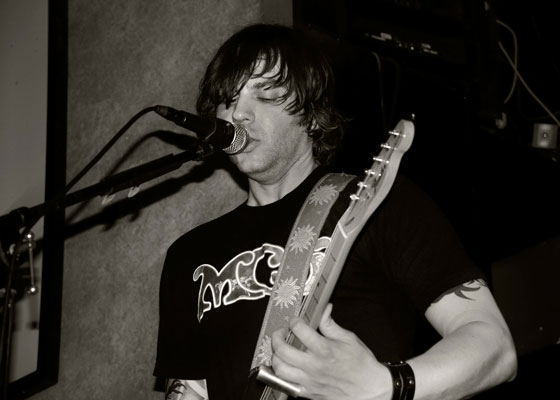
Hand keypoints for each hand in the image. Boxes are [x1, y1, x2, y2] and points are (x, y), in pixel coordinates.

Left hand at [270, 304, 391, 399]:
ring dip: (275, 357)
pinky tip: (287, 367)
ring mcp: (309, 381)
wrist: (370, 389)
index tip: (294, 320)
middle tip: (280, 333)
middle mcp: (314, 365)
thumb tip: (325, 309)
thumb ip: (331, 324)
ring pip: (280, 369)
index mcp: (324, 349)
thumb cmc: (362, 365)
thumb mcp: (349, 338)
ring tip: (280, 351)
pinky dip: (282, 376)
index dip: (293, 321)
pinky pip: (287, 385)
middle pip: (282, 350)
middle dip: (276, 337)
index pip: (299, 330)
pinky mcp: (309, 393)